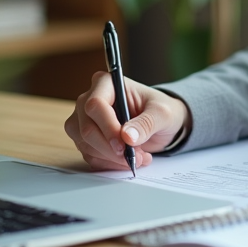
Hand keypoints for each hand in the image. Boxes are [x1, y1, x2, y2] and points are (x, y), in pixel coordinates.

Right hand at [64, 71, 190, 171]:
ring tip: (139, 157)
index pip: (96, 104)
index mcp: (106, 83)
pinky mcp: (86, 140)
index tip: (125, 144)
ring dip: (113, 158)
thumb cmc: (160, 111)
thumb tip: (127, 137)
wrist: (161, 125)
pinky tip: (128, 160)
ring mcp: (84, 121)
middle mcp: (89, 100)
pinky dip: (110, 163)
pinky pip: (90, 156)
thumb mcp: (162, 113)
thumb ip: (146, 123)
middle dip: (111, 148)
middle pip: (87, 128)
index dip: (108, 127)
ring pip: (86, 145)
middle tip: (135, 156)